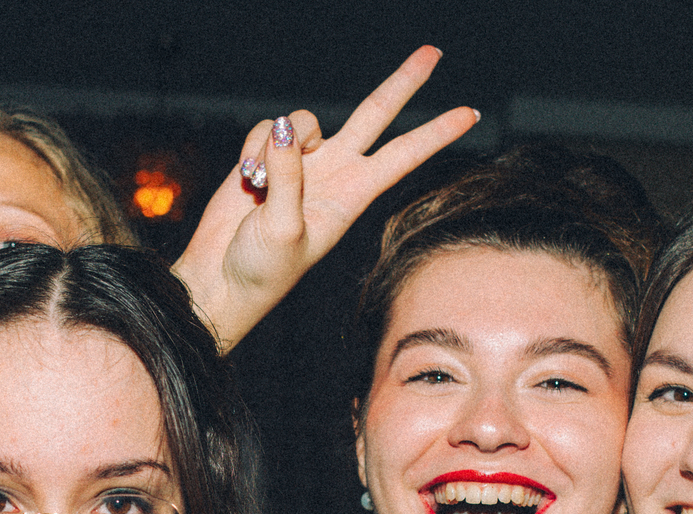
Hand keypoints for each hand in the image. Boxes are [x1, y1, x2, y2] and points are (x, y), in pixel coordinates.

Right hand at [172, 46, 478, 350]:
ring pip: (302, 120)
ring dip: (277, 142)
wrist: (221, 281)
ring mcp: (301, 163)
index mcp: (352, 196)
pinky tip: (245, 179)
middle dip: (403, 84)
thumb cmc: (262, 271)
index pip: (403, 155)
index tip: (471, 114)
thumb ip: (289, 176)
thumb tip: (285, 129)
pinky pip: (266, 129)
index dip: (435, 132)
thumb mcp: (285, 228)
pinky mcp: (267, 157)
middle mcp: (334, 173)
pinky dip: (252, 148)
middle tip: (434, 52)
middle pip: (375, 115)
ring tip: (261, 186)